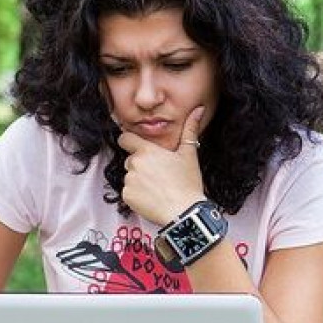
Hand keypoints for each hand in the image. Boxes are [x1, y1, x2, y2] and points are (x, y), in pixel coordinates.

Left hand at [117, 106, 205, 225]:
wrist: (184, 212)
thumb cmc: (188, 183)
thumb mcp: (189, 154)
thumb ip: (190, 130)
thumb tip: (198, 110)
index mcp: (147, 151)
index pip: (125, 139)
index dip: (129, 141)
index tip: (136, 146)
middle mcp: (135, 163)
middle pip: (131, 160)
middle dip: (141, 165)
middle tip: (159, 174)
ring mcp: (129, 181)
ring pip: (130, 176)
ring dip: (139, 180)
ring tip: (158, 188)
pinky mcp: (127, 196)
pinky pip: (128, 192)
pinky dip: (137, 195)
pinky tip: (153, 198)